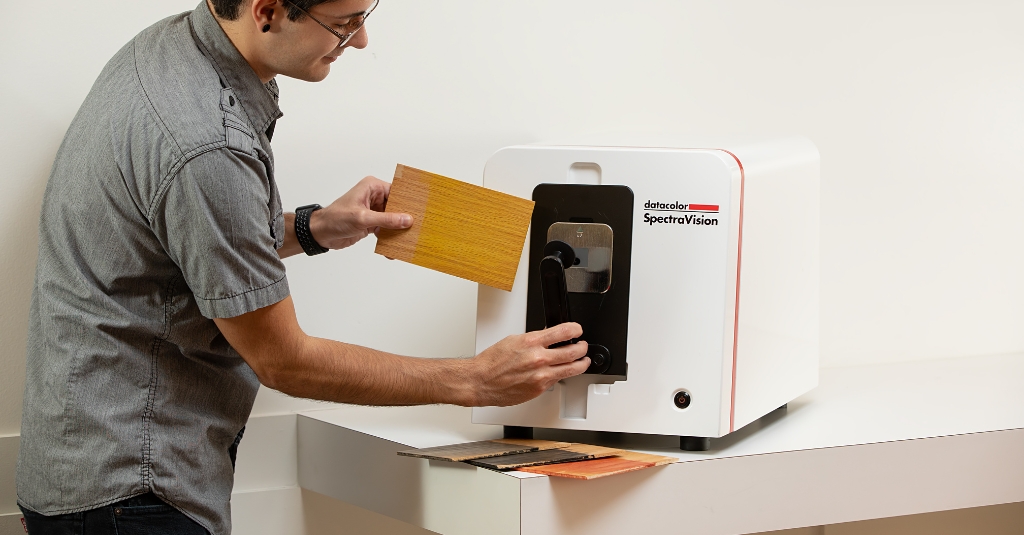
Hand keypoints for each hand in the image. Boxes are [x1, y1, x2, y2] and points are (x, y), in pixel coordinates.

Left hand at [310, 176, 411, 250]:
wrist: (320, 233)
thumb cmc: (335, 218)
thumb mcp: (362, 218)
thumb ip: (386, 219)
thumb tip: (406, 220)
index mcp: (372, 187)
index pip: (396, 192)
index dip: (408, 201)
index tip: (420, 210)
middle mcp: (374, 197)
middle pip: (397, 207)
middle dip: (405, 218)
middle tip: (418, 227)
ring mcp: (373, 211)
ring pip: (392, 219)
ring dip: (398, 230)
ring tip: (409, 239)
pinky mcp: (371, 223)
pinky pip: (386, 229)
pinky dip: (390, 238)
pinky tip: (395, 248)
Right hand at [464, 323, 590, 406]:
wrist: (481, 381)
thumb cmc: (492, 362)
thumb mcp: (514, 340)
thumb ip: (534, 339)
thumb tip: (548, 337)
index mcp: (531, 342)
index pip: (563, 332)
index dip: (575, 330)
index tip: (578, 330)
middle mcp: (538, 358)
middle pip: (573, 352)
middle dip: (582, 348)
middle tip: (583, 346)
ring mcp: (541, 375)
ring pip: (572, 369)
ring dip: (581, 363)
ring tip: (583, 360)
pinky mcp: (540, 388)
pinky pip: (558, 380)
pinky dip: (563, 374)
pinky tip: (563, 371)